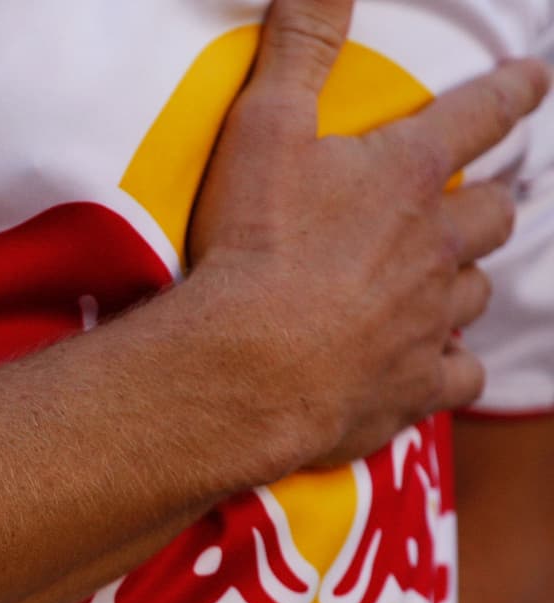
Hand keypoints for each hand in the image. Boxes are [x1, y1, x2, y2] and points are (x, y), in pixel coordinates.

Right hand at [187, 0, 548, 465]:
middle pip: (491, 214)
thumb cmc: (255, 245)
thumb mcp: (266, 128)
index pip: (478, 116)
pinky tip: (430, 363)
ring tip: (441, 280)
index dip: (510, 92)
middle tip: (479, 200)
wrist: (247, 364)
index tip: (533, 79)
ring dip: (463, 278)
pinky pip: (459, 373)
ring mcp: (430, 320)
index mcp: (406, 176)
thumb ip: (303, 48)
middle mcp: (436, 246)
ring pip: (475, 291)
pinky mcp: (413, 385)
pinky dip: (449, 365)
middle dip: (488, 201)